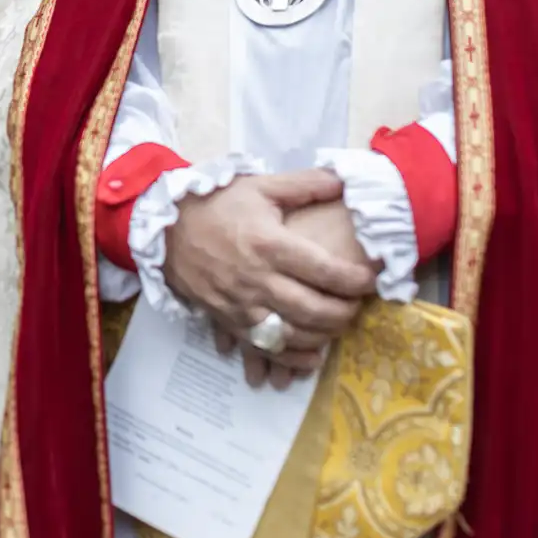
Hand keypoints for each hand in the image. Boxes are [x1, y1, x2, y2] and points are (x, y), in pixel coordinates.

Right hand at [231, 198, 380, 389]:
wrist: (165, 230)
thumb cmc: (216, 206)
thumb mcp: (260, 187)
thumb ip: (305, 184)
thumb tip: (345, 180)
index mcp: (269, 244)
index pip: (325, 270)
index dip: (356, 279)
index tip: (372, 279)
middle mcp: (258, 280)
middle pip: (315, 309)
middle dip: (346, 311)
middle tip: (358, 303)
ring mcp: (243, 306)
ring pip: (295, 334)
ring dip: (325, 334)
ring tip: (339, 322)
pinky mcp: (230, 322)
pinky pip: (268, 349)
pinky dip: (294, 357)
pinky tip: (313, 354)